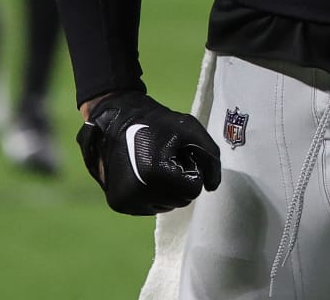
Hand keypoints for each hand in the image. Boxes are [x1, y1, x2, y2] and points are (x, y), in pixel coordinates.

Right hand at [77, 91, 221, 215]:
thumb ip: (210, 155)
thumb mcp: (190, 128)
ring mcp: (126, 201)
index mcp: (154, 173)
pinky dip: (154, 195)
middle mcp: (136, 193)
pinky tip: (144, 175)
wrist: (116, 121)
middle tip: (166, 159)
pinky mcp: (118, 205)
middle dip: (180, 181)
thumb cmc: (156, 123)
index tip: (178, 155)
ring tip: (155, 165)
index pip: (193, 189)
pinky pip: (151, 208)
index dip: (191, 170)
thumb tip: (213, 187)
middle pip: (181, 201)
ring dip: (168, 189)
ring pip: (167, 206)